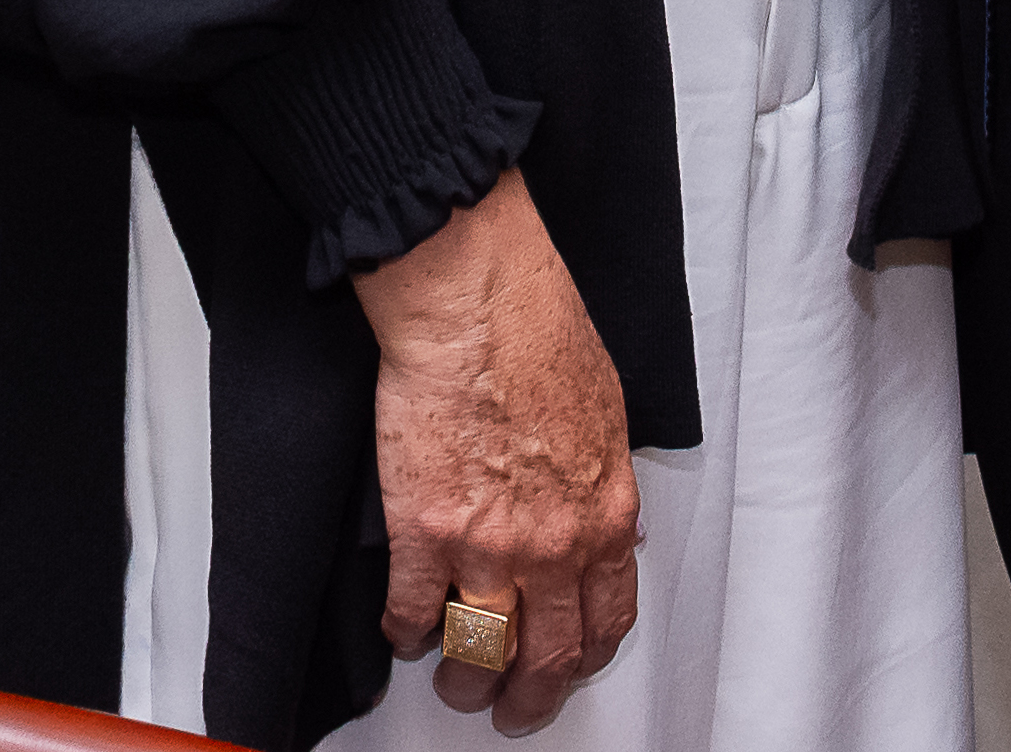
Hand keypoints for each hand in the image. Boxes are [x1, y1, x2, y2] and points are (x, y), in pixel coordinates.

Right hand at [352, 168, 640, 731]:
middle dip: (528, 698)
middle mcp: (554, 544)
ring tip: (456, 679)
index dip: (584, 659)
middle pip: (547, 659)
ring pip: (481, 655)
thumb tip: (600, 526)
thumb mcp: (605, 415)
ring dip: (466, 680)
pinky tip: (404, 630)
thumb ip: (600, 485)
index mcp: (604, 514)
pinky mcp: (423, 534)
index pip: (607, 621)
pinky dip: (405, 634)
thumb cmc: (539, 333)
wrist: (476, 302)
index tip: (566, 670)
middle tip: (510, 707)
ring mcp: (487, 546)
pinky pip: (412, 616)